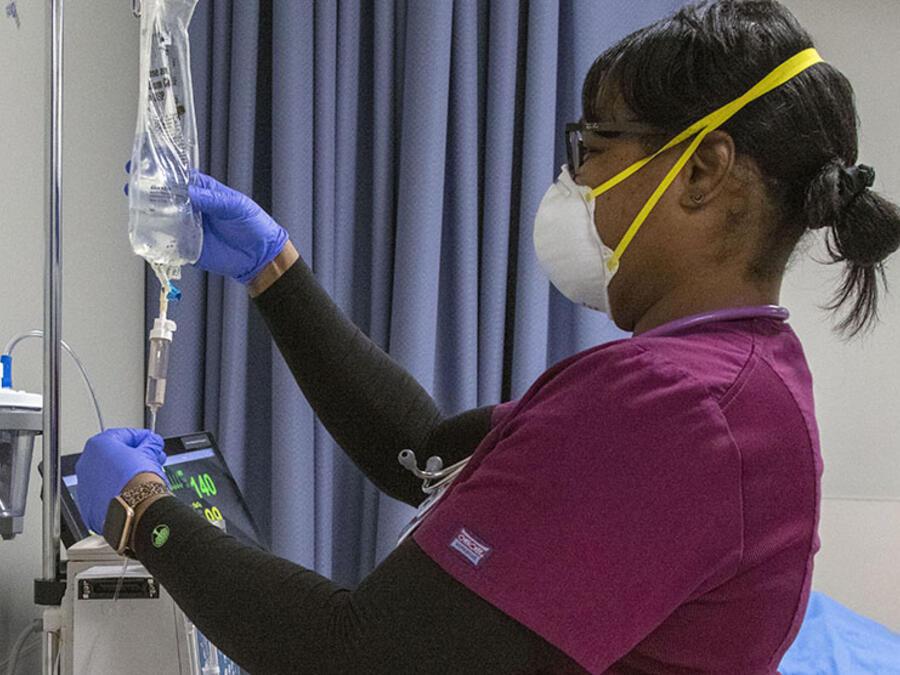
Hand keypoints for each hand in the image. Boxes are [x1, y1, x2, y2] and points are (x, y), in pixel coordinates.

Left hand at [75, 428, 167, 532]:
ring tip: (142, 477)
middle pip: (113, 455)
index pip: (123, 435)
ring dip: (123, 473)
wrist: (134, 508)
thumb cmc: (138, 481)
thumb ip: (150, 444)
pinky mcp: (88, 504)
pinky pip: (103, 492)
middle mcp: (86, 463)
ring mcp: (84, 485)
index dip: (141, 437)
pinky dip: (115, 489)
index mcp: (98, 445)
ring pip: (107, 475)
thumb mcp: (149, 454)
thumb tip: (151, 443)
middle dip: (133, 456)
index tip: (151, 441)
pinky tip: (131, 491)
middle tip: (149, 458)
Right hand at [124, 165, 287, 283]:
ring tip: (133, 207)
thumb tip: (189, 192)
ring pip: (162, 218)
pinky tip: (144, 233)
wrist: (260, 255)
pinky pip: (167, 243)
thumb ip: (212, 199)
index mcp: (204, 192)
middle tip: (131, 186)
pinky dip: (155, 239)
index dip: (159, 170)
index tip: (140, 163)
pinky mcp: (187, 247)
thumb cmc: (253, 224)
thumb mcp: (235, 205)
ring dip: (147, 213)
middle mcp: (192, 208)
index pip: (178, 177)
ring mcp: (188, 227)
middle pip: (164, 197)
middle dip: (145, 191)